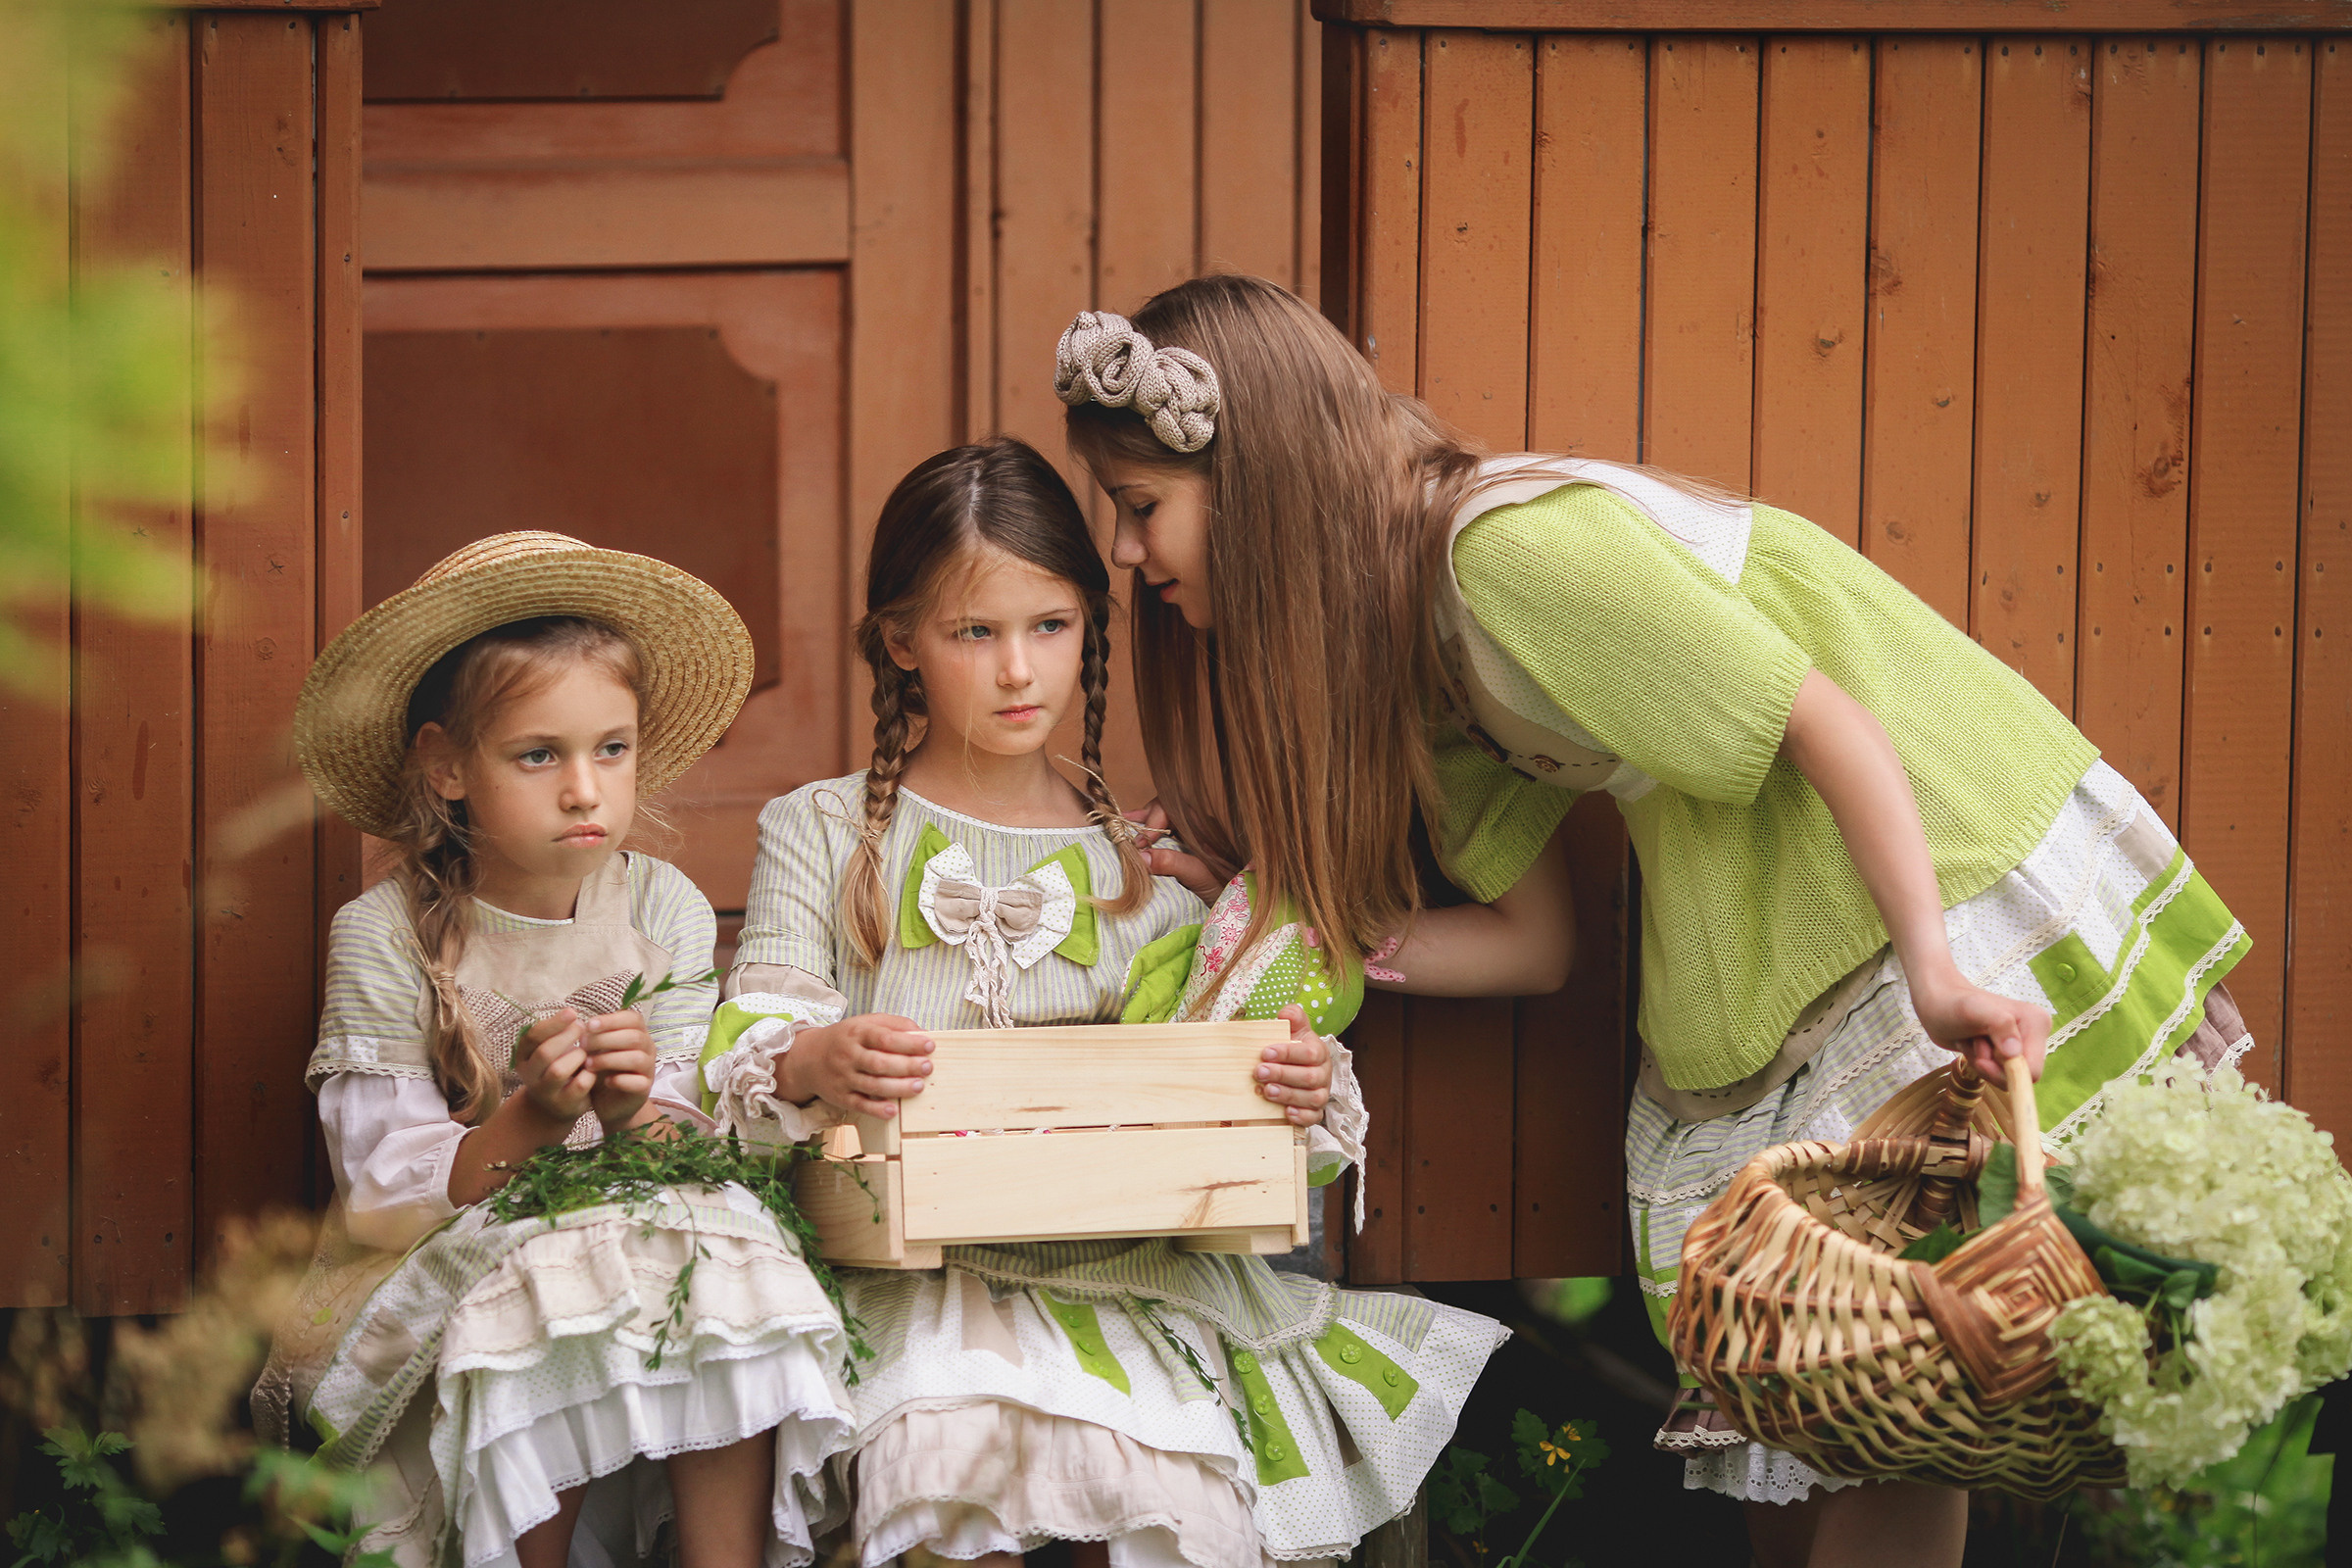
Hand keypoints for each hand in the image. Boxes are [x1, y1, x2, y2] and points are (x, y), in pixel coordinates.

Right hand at [516, 1008, 596, 1123]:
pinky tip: (592, 1070)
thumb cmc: (557, 1065)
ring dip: (577, 1056)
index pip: (533, 1036)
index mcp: (523, 1056)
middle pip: (544, 1053)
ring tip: (585, 1052)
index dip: (553, 1023)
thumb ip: (556, 1033)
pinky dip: (589, 1074)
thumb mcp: (552, 1049)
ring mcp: (545, 1092)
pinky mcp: (563, 1104)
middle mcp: (529, 1075)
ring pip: (558, 1071)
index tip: (572, 1012)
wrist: (556, 1104)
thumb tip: (571, 1014)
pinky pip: (579, 1085)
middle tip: (582, 1028)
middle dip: (566, 1037)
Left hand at [582, 1007, 656, 1130]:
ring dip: (609, 1059)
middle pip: (635, 1037)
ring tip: (588, 1065)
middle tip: (583, 1046)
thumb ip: (594, 1037)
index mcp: (638, 1033)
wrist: (609, 1102)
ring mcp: (648, 1069)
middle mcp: (647, 1048)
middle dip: (605, 1039)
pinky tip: (605, 1081)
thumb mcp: (596, 1050)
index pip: (633, 1018)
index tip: (589, 1025)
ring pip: (636, 1058)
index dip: (611, 1020)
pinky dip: (619, 1080)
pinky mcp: (645, 1088)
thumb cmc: (602, 1069)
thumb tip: (581, 1026)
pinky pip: (637, 1082)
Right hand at [780, 1013, 934, 1118]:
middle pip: (879, 1062)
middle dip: (906, 1066)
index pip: (884, 1037)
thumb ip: (894, 1024)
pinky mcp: (840, 1097)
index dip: (908, 1042)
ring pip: (872, 1084)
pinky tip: (894, 1110)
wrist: (808, 1058)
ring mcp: (843, 1077)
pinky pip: (859, 1104)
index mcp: (856, 1033)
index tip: (930, 1045)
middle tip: (927, 1067)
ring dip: (897, 1087)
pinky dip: (877, 1109)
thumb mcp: (865, 1023)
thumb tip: (923, 1033)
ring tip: (919, 1086)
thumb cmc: (846, 1039)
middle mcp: (848, 1055)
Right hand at [1125, 799, 1221, 900]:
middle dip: (1145, 819)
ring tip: (1123, 824)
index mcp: (1205, 827)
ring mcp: (1192, 835)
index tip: (1141, 842)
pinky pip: (1165, 832)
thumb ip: (1174, 864)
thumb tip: (1141, 855)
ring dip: (1143, 822)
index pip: (1174, 807)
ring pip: (1163, 818)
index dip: (1154, 820)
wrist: (1239, 903)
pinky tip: (1134, 832)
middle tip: (1127, 834)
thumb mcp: (1201, 878)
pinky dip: (1148, 831)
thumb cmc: (1227, 889)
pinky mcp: (1186, 847)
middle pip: (1166, 809)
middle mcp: (1198, 826)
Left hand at [1256, 1004, 1331, 1126]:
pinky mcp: (1316, 1112)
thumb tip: (1285, 1014)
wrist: (1298, 1069)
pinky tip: (1286, 1113)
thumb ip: (1293, 1016)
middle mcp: (1323, 1074)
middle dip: (1283, 1075)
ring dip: (1288, 1095)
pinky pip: (1313, 1117)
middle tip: (1259, 1072)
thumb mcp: (1294, 1029)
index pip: (1309, 1053)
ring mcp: (1321, 1094)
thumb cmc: (1293, 1049)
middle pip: (1309, 1077)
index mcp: (1319, 1052)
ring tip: (1267, 1091)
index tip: (1265, 1053)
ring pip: (1312, 1098)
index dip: (1287, 1053)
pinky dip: (1301, 1116)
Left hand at [1909, 969, 2049, 1081]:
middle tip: (1974, 1044)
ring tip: (1972, 1041)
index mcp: (2036, 1022)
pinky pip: (1996, 1074)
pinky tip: (1971, 1044)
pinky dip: (1978, 1063)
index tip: (1981, 1059)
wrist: (1938, 1002)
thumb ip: (1999, 1025)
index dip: (2005, 1072)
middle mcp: (2034, 1034)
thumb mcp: (1974, 1010)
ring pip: (2005, 1077)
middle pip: (2018, 1077)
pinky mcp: (2007, 1052)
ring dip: (1982, 1064)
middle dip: (1991, 1067)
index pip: (2032, 1070)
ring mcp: (2020, 1043)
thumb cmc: (1953, 1004)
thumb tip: (2015, 1053)